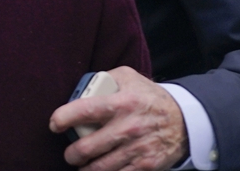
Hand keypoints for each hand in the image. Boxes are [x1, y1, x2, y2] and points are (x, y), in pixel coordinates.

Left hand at [49, 66, 188, 170]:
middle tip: (69, 152)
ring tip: (81, 164)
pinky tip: (98, 170)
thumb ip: (104, 78)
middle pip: (87, 147)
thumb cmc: (150, 97)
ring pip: (99, 168)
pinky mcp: (145, 166)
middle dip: (71, 153)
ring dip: (84, 168)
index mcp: (122, 102)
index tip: (55, 124)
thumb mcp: (129, 77)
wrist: (185, 120)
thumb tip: (81, 87)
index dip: (63, 118)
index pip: (85, 110)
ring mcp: (137, 149)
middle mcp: (128, 127)